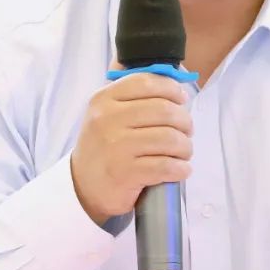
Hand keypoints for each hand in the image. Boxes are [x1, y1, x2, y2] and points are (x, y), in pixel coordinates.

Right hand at [70, 64, 192, 224]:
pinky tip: (181, 169)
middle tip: (187, 131)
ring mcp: (115, 146)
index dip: (171, 89)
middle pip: (164, 110)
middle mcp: (107, 119)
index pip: (146, 83)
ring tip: (184, 152)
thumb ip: (134, 97)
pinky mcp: (125, 173)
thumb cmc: (104, 146)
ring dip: (185, 147)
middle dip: (185, 121)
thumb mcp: (107, 113)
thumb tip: (176, 86)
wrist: (83, 186)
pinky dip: (181, 168)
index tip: (181, 99)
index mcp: (103, 99)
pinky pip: (166, 166)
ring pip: (169, 138)